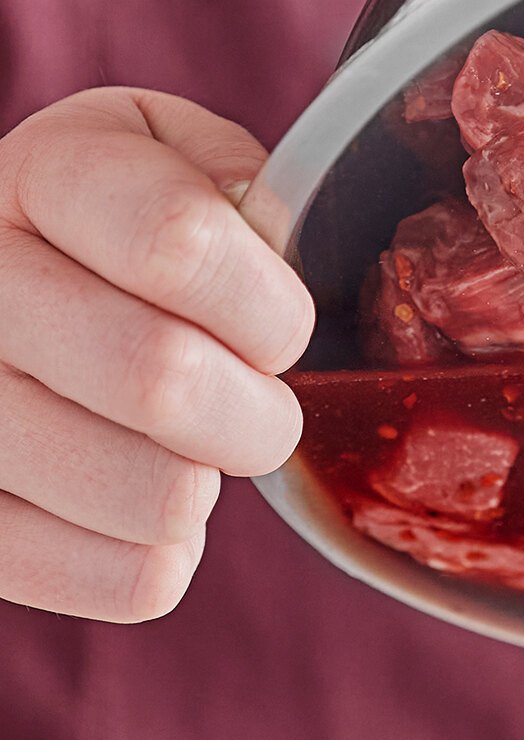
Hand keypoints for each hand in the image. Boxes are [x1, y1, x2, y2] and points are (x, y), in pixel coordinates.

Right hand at [0, 89, 312, 618]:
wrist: (11, 286)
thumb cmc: (132, 222)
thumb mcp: (183, 160)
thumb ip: (245, 193)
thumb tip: (275, 251)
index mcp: (47, 174)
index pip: (180, 243)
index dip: (269, 307)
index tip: (280, 330)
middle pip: (163, 379)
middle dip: (258, 413)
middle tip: (260, 411)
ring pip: (150, 494)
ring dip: (210, 487)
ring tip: (194, 454)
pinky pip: (124, 579)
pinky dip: (168, 558)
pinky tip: (147, 509)